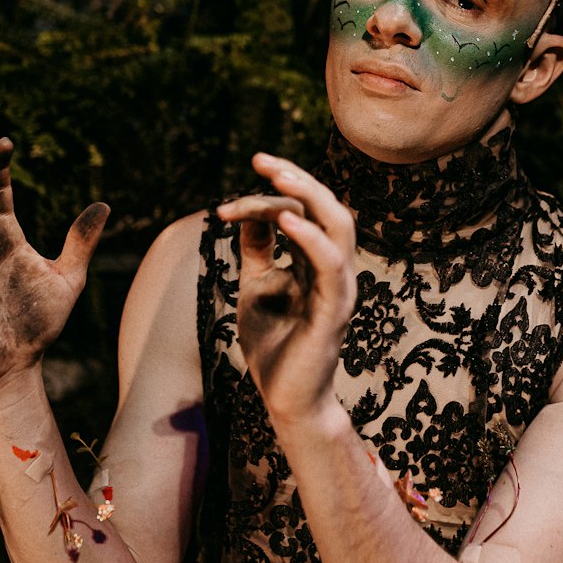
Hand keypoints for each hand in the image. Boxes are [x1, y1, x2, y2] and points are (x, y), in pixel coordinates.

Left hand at [217, 153, 355, 426]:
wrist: (287, 401)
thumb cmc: (274, 346)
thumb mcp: (256, 287)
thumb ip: (257, 252)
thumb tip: (246, 214)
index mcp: (316, 261)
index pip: (300, 212)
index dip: (265, 199)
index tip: (224, 207)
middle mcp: (333, 268)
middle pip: (328, 206)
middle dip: (297, 178)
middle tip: (261, 161)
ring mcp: (338, 287)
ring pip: (339, 225)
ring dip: (309, 195)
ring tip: (278, 176)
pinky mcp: (334, 310)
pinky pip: (331, 265)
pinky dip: (311, 238)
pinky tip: (286, 221)